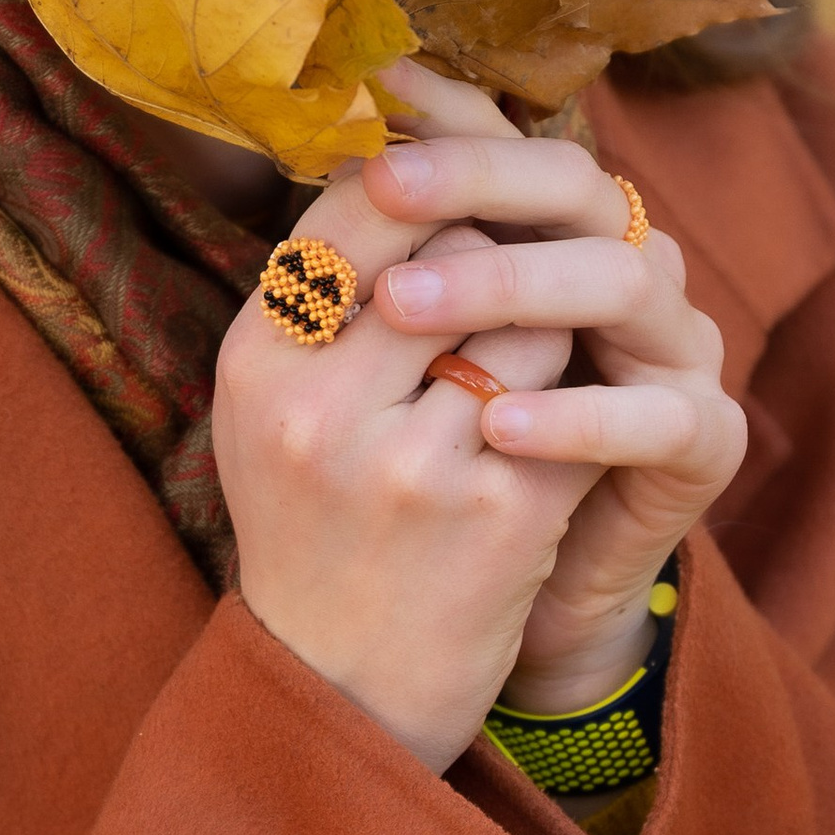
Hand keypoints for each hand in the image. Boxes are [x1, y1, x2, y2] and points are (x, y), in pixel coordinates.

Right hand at [214, 66, 603, 772]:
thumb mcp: (273, 404)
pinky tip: (563, 421)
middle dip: (496, 242)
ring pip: (524, 313)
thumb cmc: (315, 525)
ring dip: (545, 317)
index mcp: (254, 365)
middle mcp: (319, 410)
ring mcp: (410, 465)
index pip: (354, 204)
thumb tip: (405, 143)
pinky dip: (579, 393)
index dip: (423, 179)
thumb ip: (322, 288)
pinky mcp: (499, 516)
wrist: (345, 691)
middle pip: (449, 244)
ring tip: (528, 355)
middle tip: (513, 259)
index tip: (455, 190)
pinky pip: (571, 395)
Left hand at [363, 125, 746, 712]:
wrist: (501, 606)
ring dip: (512, 285)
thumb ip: (381, 263)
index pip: (515, 141)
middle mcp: (630, 269)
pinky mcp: (708, 439)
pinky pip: (658, 416)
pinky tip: (497, 429)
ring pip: (622, 281)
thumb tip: (320, 160)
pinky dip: (578, 418)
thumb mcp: (398, 357)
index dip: (451, 111)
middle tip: (384, 185)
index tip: (373, 85)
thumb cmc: (438, 468)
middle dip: (476, 177)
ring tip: (407, 306)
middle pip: (575, 185)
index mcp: (560, 236)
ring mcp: (679, 350)